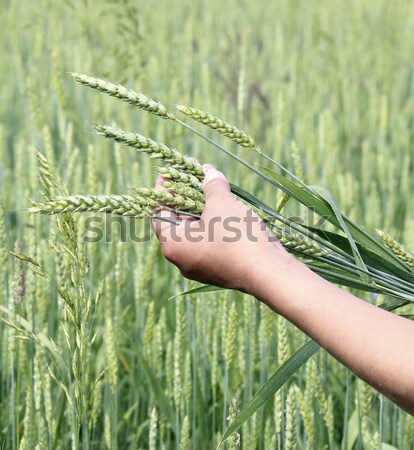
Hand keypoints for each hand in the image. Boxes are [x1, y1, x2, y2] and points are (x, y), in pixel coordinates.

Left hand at [152, 164, 293, 292]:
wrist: (269, 272)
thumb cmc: (237, 237)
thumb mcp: (221, 204)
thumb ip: (211, 185)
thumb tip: (209, 174)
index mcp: (173, 246)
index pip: (158, 212)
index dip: (163, 189)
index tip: (170, 171)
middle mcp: (183, 258)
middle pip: (177, 219)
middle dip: (185, 193)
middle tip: (193, 171)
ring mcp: (202, 264)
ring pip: (196, 229)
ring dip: (202, 204)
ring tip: (211, 182)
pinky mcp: (220, 266)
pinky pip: (211, 238)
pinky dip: (214, 219)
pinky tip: (225, 202)